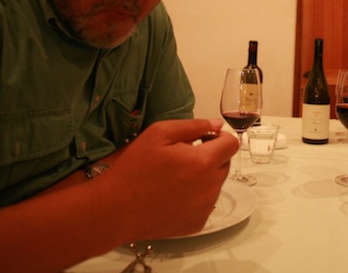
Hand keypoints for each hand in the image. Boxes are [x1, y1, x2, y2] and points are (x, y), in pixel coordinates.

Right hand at [103, 119, 238, 239]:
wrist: (115, 209)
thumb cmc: (135, 168)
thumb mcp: (159, 133)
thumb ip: (194, 126)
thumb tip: (217, 125)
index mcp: (203, 163)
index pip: (232, 144)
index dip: (219, 137)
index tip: (202, 139)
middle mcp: (211, 187)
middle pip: (225, 164)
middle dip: (210, 156)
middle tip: (183, 158)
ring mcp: (206, 208)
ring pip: (216, 184)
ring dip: (203, 177)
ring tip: (175, 178)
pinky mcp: (198, 224)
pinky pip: (206, 203)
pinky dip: (196, 197)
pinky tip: (173, 195)